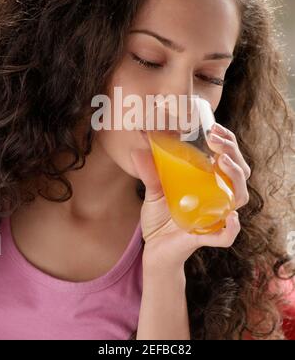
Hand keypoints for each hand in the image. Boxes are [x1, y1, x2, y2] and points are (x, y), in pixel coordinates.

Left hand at [130, 122, 250, 271]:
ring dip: (235, 178)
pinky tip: (231, 216)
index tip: (214, 129)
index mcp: (210, 183)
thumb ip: (150, 172)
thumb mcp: (155, 191)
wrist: (154, 249)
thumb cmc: (160, 218)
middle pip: (240, 174)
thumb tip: (138, 149)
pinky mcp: (206, 236)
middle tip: (216, 140)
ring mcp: (215, 217)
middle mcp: (218, 198)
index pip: (230, 159)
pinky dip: (232, 227)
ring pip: (240, 198)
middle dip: (233, 153)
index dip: (228, 143)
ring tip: (222, 161)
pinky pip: (227, 235)